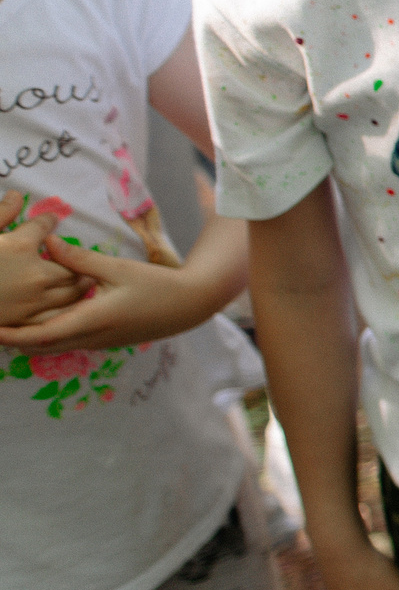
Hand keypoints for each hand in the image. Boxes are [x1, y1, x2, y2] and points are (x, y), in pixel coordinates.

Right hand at [0, 192, 82, 328]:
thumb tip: (17, 195)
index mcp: (20, 246)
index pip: (44, 227)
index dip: (47, 221)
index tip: (50, 220)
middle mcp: (35, 274)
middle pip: (71, 264)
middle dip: (75, 258)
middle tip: (80, 256)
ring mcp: (33, 301)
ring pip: (72, 291)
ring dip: (78, 282)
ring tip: (84, 277)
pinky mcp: (26, 322)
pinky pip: (57, 315)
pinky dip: (66, 308)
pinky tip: (66, 304)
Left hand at [0, 242, 219, 351]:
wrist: (190, 305)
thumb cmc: (156, 285)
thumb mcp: (117, 267)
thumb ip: (79, 258)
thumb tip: (47, 242)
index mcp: (92, 320)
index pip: (41, 335)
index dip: (12, 335)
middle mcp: (92, 337)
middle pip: (41, 347)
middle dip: (14, 341)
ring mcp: (99, 343)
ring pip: (54, 346)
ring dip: (30, 339)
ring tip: (10, 325)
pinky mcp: (105, 340)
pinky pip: (68, 342)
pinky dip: (48, 336)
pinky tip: (41, 321)